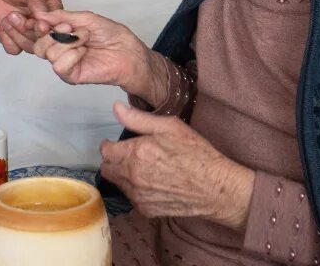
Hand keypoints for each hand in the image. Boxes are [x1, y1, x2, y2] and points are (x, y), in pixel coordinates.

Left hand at [0, 0, 63, 54]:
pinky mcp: (13, 40)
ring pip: (30, 47)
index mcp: (52, 10)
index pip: (57, 26)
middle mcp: (43, 25)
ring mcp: (28, 34)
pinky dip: (7, 39)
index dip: (47, 27)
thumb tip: (43, 14)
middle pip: (44, 40)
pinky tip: (4, 24)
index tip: (36, 20)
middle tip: (15, 15)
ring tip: (8, 17)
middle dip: (28, 30)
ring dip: (17, 34)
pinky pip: (14, 49)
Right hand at [30, 10, 159, 99]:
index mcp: (61, 36)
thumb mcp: (85, 18)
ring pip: (48, 54)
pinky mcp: (72, 76)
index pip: (39, 33)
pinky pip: (59, 66)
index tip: (46, 19)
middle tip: (70, 27)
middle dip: (53, 33)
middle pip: (39, 46)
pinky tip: (83, 51)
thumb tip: (40, 14)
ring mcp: (66, 64)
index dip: (40, 25)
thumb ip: (62, 16)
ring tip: (85, 38)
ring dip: (68, 42)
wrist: (128, 51)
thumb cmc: (111, 35)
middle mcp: (61, 51)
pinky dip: (71, 55)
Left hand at [100, 103, 255, 229]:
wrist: (215, 188)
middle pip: (107, 169)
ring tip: (145, 169)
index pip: (105, 151)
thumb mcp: (170, 127)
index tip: (119, 143)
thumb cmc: (196, 153)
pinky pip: (131, 198)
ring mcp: (138, 196)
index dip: (110, 145)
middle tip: (130, 156)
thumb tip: (116, 108)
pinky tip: (153, 183)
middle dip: (114, 161)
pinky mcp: (146, 210)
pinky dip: (136, 191)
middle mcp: (132, 176)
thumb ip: (139, 119)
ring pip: (118, 184)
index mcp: (136, 153)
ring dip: (124, 176)